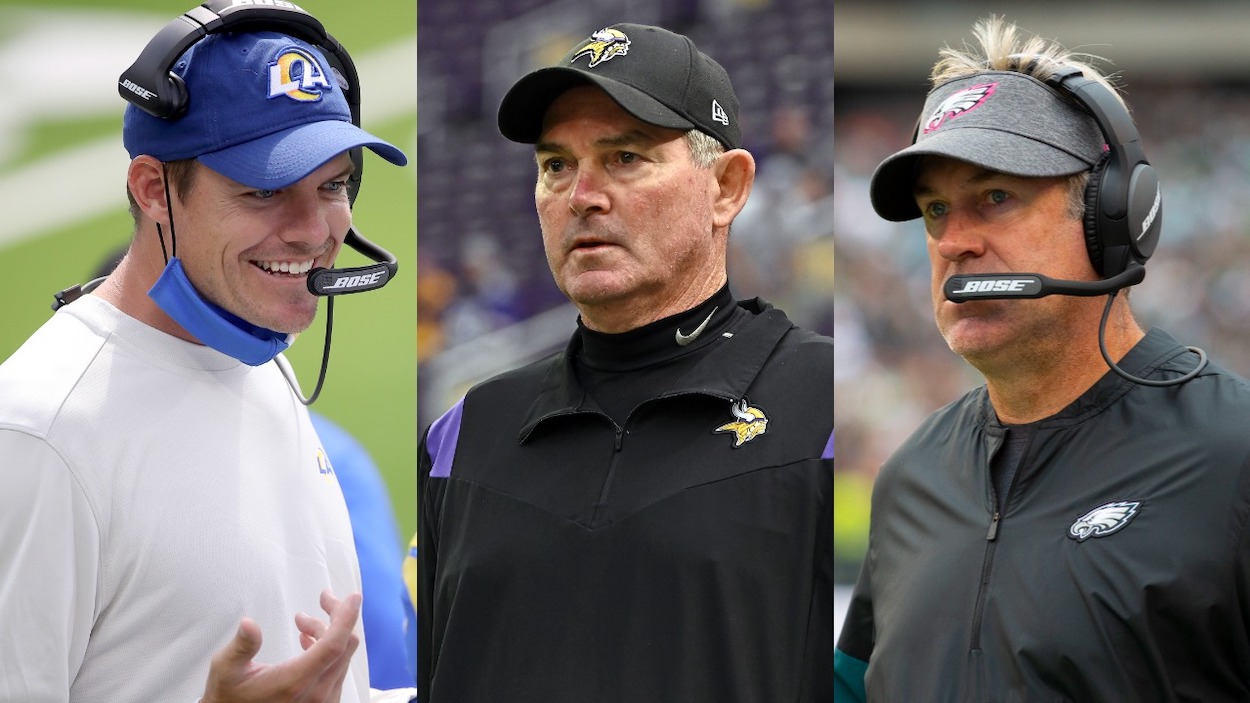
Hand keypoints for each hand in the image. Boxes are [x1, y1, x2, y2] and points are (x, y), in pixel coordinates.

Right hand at [201, 589, 361, 702]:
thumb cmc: (230, 698)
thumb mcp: (226, 670)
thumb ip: (241, 647)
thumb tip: (249, 624)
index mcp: (295, 682)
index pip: (333, 645)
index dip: (346, 618)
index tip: (353, 597)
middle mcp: (316, 693)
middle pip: (344, 645)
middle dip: (336, 616)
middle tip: (322, 599)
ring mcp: (324, 700)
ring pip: (342, 656)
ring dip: (328, 633)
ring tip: (302, 624)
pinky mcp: (325, 702)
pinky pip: (338, 669)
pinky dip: (329, 649)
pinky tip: (309, 642)